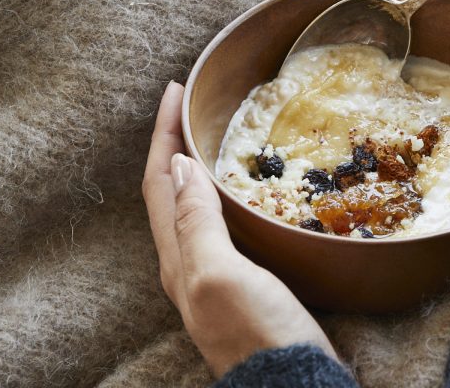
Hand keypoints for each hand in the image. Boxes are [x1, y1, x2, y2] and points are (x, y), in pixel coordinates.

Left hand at [142, 82, 337, 377]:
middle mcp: (189, 261)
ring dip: (195, 163)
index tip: (175, 91)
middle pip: (170, 190)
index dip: (162, 134)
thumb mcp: (220, 274)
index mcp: (178, 256)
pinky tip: (242, 184)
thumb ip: (196, 222)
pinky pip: (220, 220)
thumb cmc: (257, 332)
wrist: (290, 382)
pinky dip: (221, 189)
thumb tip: (178, 166)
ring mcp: (216, 270)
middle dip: (173, 142)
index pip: (160, 182)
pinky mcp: (243, 277)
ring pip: (194, 204)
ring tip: (210, 132)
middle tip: (190, 104)